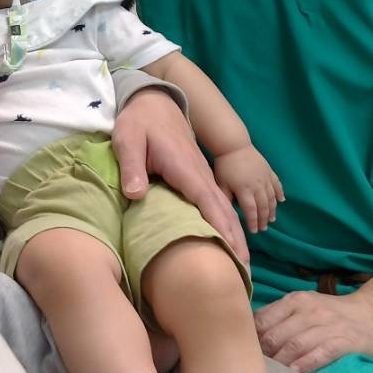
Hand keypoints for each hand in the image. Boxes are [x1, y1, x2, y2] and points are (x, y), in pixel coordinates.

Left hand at [112, 88, 247, 256]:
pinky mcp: (197, 176)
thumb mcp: (128, 140)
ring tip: (240, 263)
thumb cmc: (139, 122)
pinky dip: (224, 222)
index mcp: (185, 168)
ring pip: (222, 208)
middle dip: (235, 239)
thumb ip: (132, 166)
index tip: (232, 252)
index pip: (208, 202)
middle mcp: (200, 173)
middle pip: (222, 210)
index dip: (220, 228)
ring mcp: (201, 175)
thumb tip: (136, 195)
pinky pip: (215, 203)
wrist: (154, 101)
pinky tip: (225, 238)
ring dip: (233, 233)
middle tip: (244, 270)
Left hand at [213, 144, 283, 233]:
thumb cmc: (224, 165)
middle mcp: (257, 186)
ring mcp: (265, 179)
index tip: (254, 231)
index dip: (253, 222)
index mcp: (245, 190)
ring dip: (273, 210)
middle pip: (263, 207)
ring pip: (272, 198)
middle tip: (263, 228)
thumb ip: (226, 198)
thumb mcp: (221, 183)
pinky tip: (281, 201)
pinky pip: (277, 185)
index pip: (251, 211)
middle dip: (264, 219)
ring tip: (272, 219)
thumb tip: (229, 212)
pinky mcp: (269, 171)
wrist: (234, 146)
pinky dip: (280, 193)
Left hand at [255, 290, 372, 372]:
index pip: (263, 318)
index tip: (247, 349)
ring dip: (279, 361)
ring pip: (294, 345)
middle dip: (263, 353)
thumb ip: (281, 315)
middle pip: (276, 335)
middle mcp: (309, 310)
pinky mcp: (343, 342)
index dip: (251, 337)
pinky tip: (294, 372)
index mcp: (296, 300)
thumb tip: (252, 331)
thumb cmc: (333, 313)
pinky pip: (319, 354)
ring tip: (271, 372)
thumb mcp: (305, 305)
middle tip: (257, 365)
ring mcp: (327, 326)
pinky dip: (304, 364)